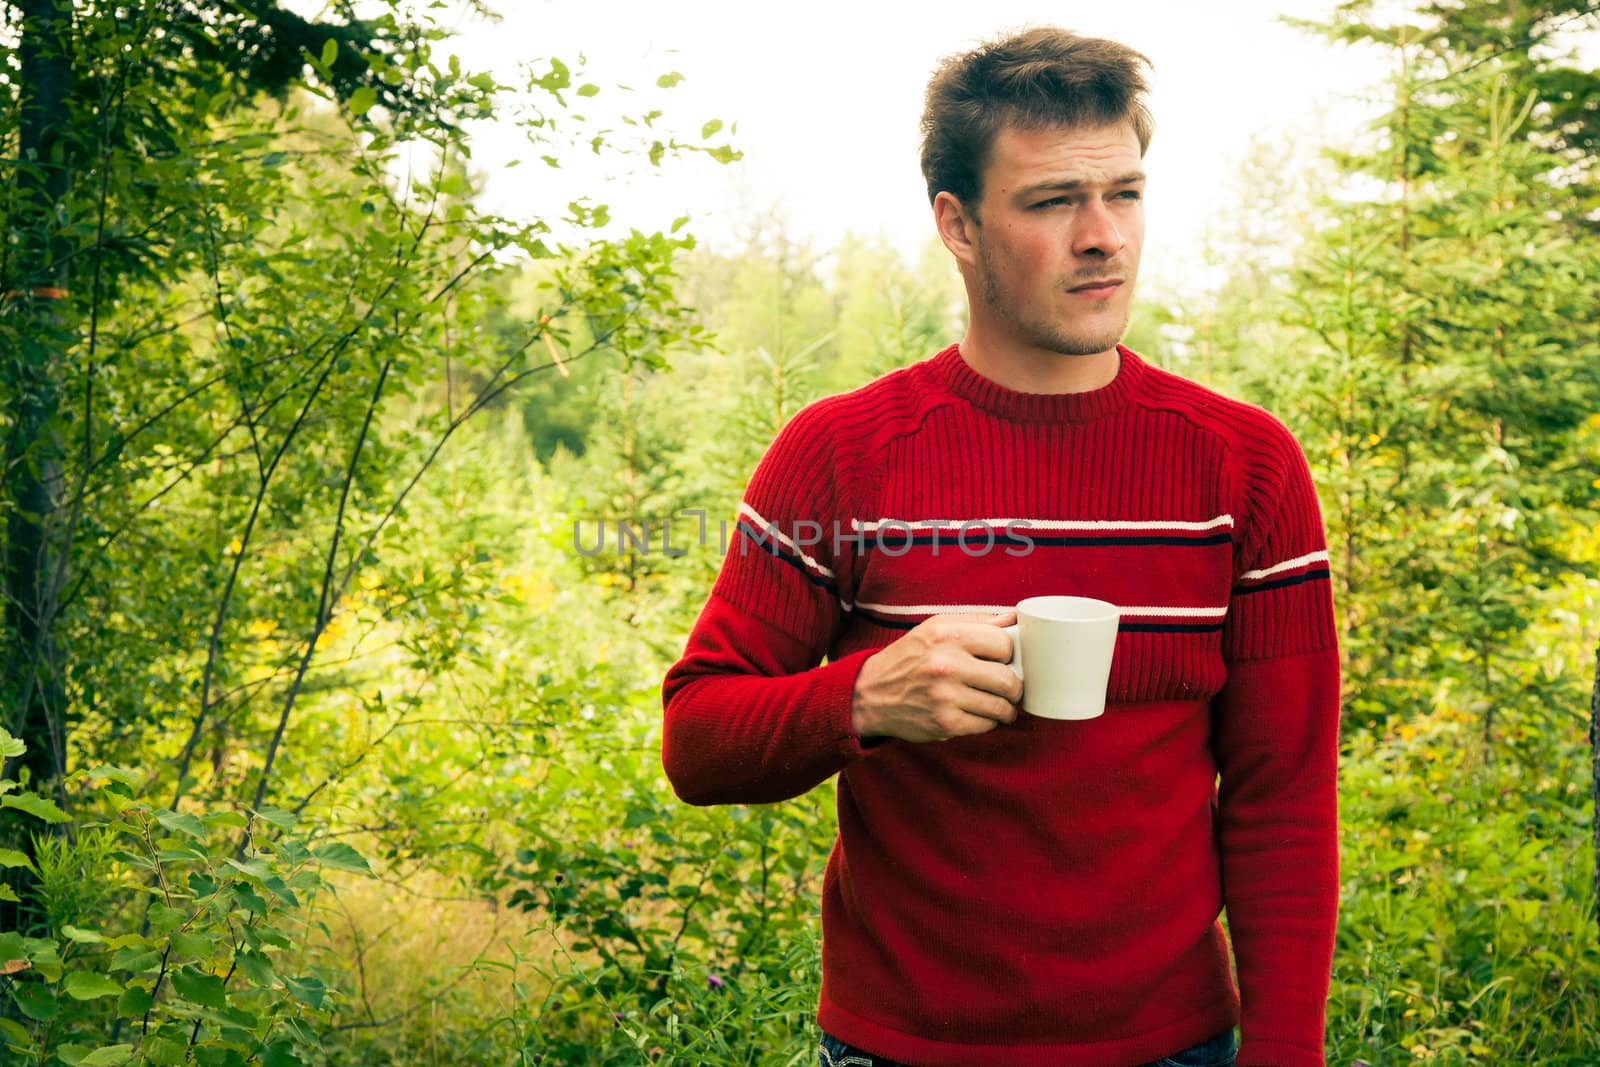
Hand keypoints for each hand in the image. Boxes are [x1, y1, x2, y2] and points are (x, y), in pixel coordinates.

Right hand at [850, 612, 1022, 741]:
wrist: (871, 693)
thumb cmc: (908, 658)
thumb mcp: (935, 628)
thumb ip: (976, 622)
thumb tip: (1014, 619)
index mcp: (947, 634)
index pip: (1004, 644)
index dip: (1007, 654)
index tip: (1002, 661)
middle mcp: (947, 664)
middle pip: (1008, 680)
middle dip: (1014, 687)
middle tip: (1008, 688)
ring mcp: (946, 695)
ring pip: (1001, 707)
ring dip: (1004, 708)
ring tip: (997, 704)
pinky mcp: (945, 722)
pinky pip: (986, 726)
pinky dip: (987, 722)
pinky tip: (977, 714)